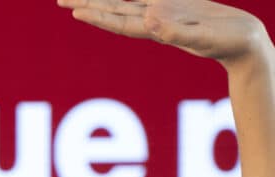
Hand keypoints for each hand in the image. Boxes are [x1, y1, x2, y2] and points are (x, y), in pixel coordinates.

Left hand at [59, 0, 269, 65]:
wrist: (245, 43)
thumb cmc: (227, 44)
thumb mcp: (201, 37)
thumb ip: (175, 31)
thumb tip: (148, 19)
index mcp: (157, 29)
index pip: (120, 22)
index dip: (97, 17)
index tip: (75, 12)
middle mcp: (155, 20)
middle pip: (113, 11)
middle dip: (87, 5)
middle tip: (60, 0)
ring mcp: (165, 12)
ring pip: (125, 1)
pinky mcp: (177, 4)